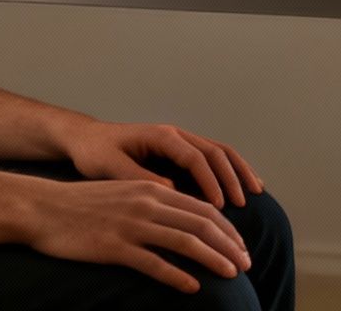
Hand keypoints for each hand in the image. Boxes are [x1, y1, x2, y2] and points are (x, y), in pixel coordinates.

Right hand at [21, 176, 250, 294]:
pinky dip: (177, 276)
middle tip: (246, 264)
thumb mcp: (122, 192)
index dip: (227, 228)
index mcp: (150, 188)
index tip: (241, 247)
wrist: (42, 208)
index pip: (201, 207)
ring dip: (213, 259)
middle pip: (201, 224)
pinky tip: (192, 288)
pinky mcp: (114, 247)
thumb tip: (183, 223)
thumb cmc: (81, 204)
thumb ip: (153, 203)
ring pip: (184, 242)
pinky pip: (154, 263)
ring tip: (231, 275)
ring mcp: (130, 225)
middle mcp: (145, 203)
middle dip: (229, 245)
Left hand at [55, 118, 264, 209]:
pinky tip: (242, 187)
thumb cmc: (94, 152)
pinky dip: (231, 170)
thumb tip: (173, 192)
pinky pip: (212, 158)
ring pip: (219, 151)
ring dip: (238, 171)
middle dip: (232, 177)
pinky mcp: (179, 151)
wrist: (85, 139)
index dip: (210, 181)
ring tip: (255, 193)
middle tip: (243, 204)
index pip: (195, 157)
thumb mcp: (110, 166)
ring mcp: (179, 141)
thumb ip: (139, 177)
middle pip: (215, 151)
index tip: (220, 206)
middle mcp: (174, 135)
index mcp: (160, 136)